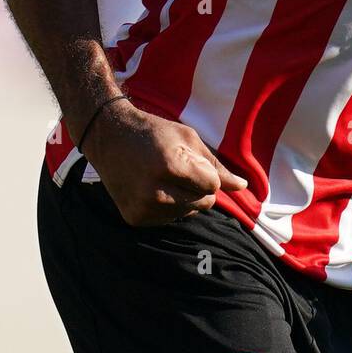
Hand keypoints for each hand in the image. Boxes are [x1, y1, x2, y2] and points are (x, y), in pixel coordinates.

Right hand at [82, 99, 247, 226]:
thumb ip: (216, 166)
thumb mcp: (188, 139)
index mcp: (170, 166)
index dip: (207, 173)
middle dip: (199, 187)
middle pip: (204, 203)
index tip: (190, 161)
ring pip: (189, 213)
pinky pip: (169, 220)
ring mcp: (143, 208)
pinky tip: (153, 188)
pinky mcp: (134, 219)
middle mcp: (155, 191)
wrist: (108, 137)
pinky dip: (169, 207)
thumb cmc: (153, 132)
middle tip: (178, 169)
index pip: (213, 186)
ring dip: (185, 198)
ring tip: (165, 177)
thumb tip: (243, 187)